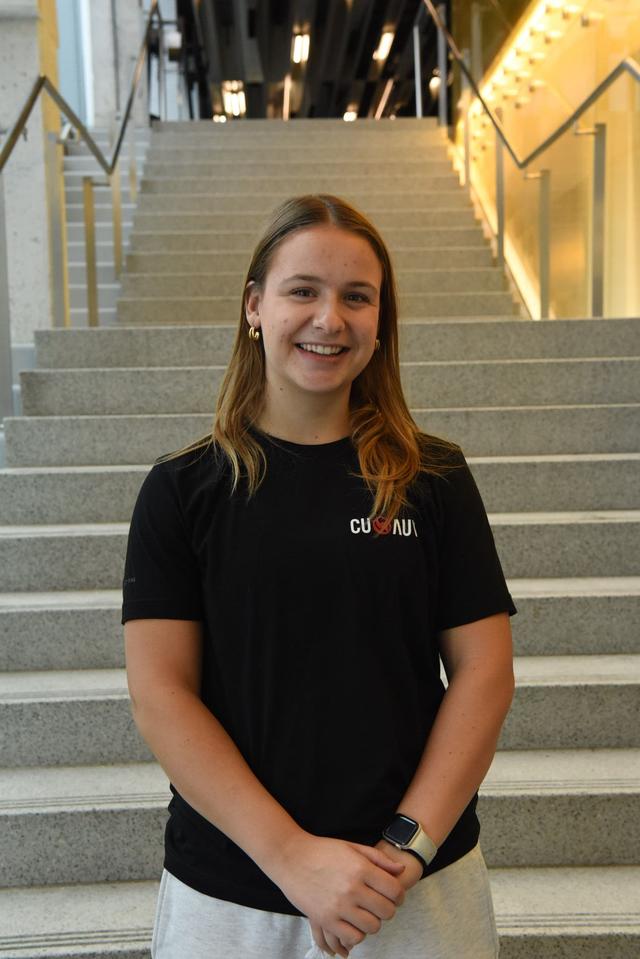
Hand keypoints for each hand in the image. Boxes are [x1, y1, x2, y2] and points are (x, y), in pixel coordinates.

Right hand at [311, 841, 423, 955]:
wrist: (290, 857)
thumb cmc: (322, 850)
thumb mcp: (352, 847)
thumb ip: (379, 859)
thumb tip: (401, 870)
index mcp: (361, 868)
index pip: (395, 890)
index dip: (399, 895)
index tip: (394, 896)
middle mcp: (352, 888)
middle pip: (387, 911)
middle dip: (387, 909)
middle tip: (379, 904)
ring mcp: (339, 906)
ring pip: (372, 927)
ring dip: (372, 922)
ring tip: (365, 913)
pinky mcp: (325, 919)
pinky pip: (353, 937)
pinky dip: (357, 933)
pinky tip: (352, 923)